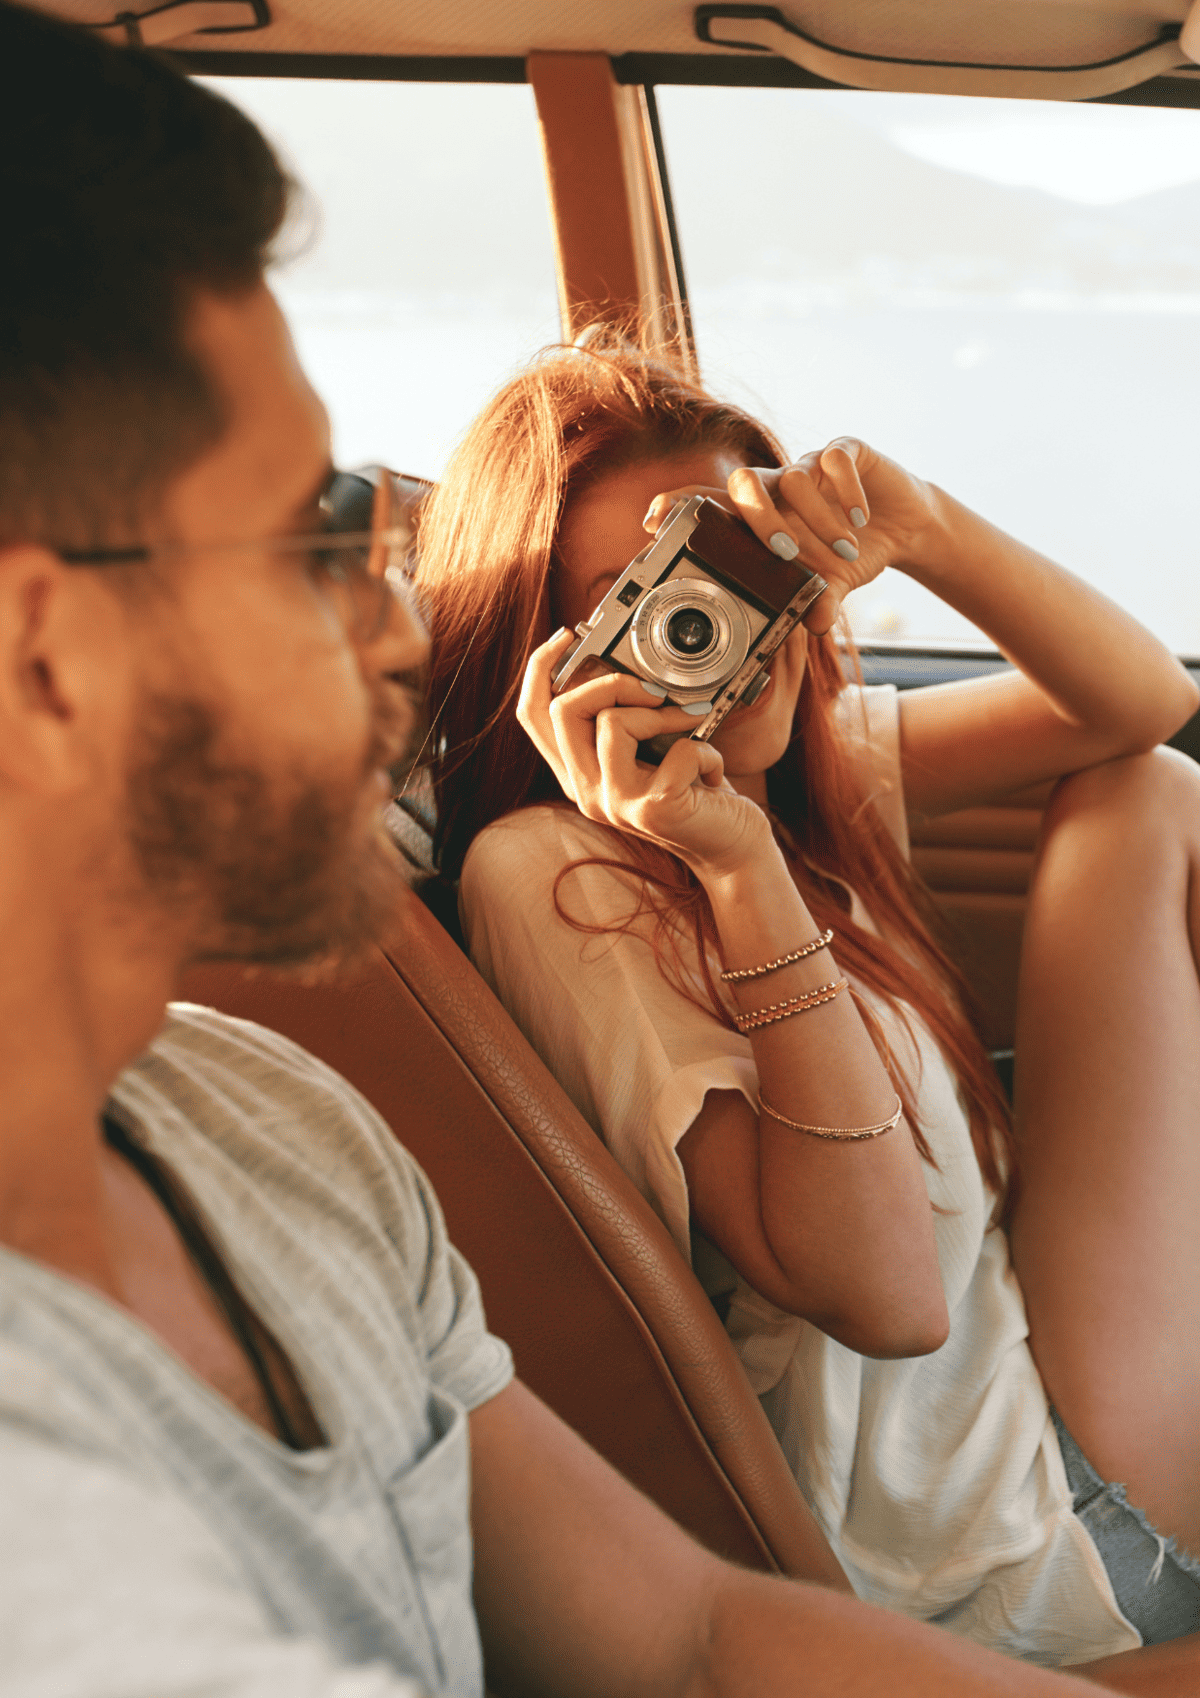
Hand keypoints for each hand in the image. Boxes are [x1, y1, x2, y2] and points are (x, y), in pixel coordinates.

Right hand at [517, 630, 775, 882]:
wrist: (732, 848)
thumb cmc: (696, 795)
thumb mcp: (650, 752)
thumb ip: (626, 722)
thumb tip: (623, 666)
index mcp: (579, 774)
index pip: (533, 716)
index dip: (540, 669)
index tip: (567, 637)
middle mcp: (587, 792)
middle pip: (563, 710)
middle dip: (610, 682)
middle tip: (653, 691)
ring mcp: (617, 804)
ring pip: (613, 723)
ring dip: (663, 714)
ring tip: (690, 729)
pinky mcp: (655, 809)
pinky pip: (678, 749)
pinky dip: (707, 751)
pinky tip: (713, 773)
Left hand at [642, 441, 941, 634]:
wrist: (902, 524)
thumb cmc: (849, 554)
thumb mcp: (833, 583)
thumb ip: (820, 600)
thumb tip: (817, 625)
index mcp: (760, 516)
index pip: (711, 505)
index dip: (680, 507)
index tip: (651, 521)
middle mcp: (778, 486)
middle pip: (744, 482)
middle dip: (759, 517)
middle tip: (786, 552)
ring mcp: (809, 466)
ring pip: (797, 478)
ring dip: (821, 521)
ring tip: (845, 550)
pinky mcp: (846, 451)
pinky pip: (835, 458)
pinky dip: (846, 490)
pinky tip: (860, 517)